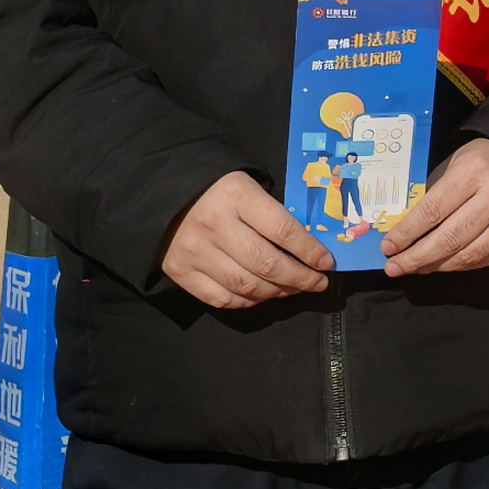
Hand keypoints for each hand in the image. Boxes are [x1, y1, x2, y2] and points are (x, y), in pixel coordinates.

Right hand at [160, 172, 333, 309]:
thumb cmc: (215, 189)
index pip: (284, 230)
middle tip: (317, 283)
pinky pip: (222, 298)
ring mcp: (195, 251)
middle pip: (267, 264)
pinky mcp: (180, 272)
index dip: (310, 251)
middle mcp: (215, 225)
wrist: (161, 194)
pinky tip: (262, 294)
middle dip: (300, 278)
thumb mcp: (247, 186)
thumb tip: (309, 248)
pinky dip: (248, 301)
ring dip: (278, 292)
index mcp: (237, 196)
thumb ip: (273, 213)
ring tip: (293, 289)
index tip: (327, 263)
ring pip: (247, 285)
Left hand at [381, 137, 488, 275]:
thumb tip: (403, 231)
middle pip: (450, 238)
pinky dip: (460, 266)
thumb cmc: (484, 162)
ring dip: (437, 266)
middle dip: (417, 257)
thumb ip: (434, 194)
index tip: (388, 247)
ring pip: (468, 255)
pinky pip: (486, 259)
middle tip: (395, 267)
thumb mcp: (456, 164)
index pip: (433, 210)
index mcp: (474, 171)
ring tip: (416, 268)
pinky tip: (443, 264)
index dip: (407, 233)